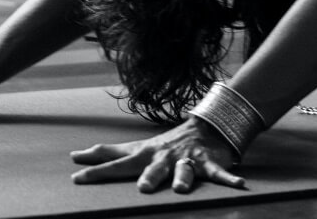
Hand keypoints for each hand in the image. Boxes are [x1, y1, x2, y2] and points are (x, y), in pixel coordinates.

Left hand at [70, 116, 245, 193]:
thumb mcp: (135, 148)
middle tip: (142, 189)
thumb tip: (76, 156)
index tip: (76, 179)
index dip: (98, 172)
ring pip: (185, 170)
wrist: (203, 128)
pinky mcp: (209, 163)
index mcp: (145, 155)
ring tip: (181, 188)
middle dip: (148, 177)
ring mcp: (187, 160)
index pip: (117, 164)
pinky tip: (240, 186)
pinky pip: (219, 173)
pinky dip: (229, 179)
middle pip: (153, 168)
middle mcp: (164, 157)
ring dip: (184, 178)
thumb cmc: (163, 145)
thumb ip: (108, 153)